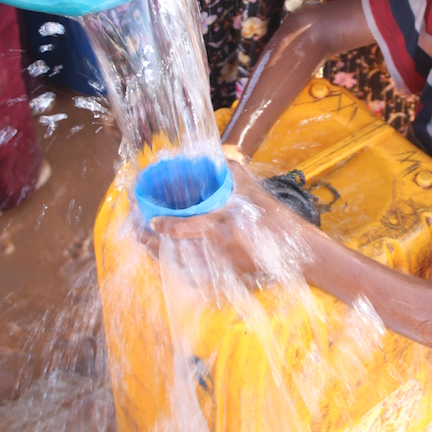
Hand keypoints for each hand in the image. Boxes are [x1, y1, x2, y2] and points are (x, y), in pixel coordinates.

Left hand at [149, 160, 306, 277]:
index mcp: (220, 226)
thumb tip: (219, 155)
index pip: (182, 228)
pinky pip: (193, 274)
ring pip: (180, 263)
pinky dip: (177, 266)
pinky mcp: (225, 276)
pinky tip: (167, 258)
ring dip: (158, 253)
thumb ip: (234, 171)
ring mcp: (219, 265)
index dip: (162, 225)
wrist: (296, 251)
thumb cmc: (274, 220)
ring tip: (144, 242)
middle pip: (173, 249)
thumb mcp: (254, 192)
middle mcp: (214, 248)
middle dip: (150, 241)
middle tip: (136, 231)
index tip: (147, 219)